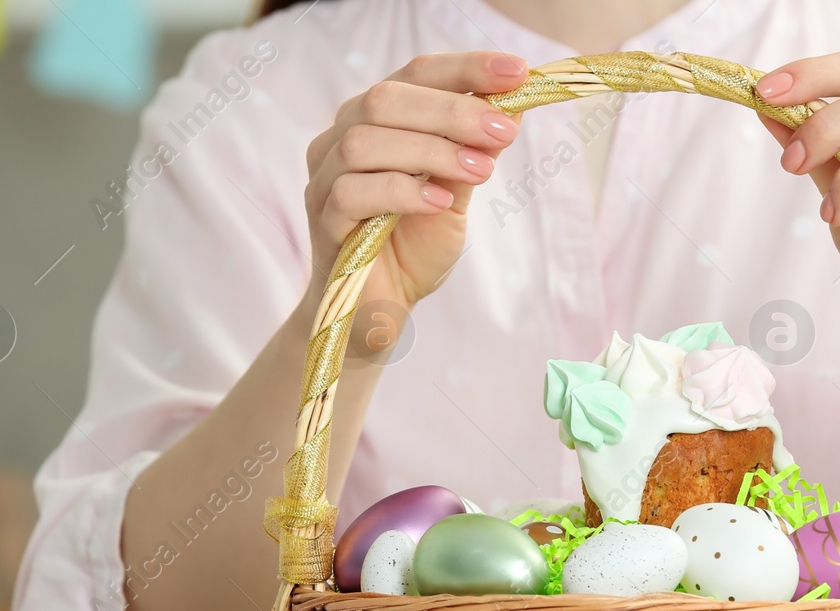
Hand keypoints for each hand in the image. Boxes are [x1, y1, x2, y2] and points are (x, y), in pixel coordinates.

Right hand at [304, 52, 528, 358]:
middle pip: (385, 99)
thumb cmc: (414, 247)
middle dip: (452, 110)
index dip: (466, 69)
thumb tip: (509, 108)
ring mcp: (324, 179)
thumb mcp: (456, 192)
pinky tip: (440, 202)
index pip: (415, 74)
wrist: (383, 311)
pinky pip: (352, 192)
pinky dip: (402, 192)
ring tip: (480, 172)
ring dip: (431, 151)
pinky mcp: (322, 222)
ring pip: (364, 142)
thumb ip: (472, 152)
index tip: (517, 71)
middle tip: (504, 130)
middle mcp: (341, 140)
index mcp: (375, 121)